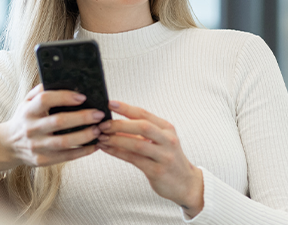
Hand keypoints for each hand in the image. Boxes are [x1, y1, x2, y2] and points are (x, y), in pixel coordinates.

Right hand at [0, 84, 103, 174]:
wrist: (8, 145)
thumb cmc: (24, 119)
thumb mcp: (26, 102)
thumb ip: (41, 91)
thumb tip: (62, 80)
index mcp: (28, 111)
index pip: (45, 100)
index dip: (64, 97)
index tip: (82, 97)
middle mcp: (31, 128)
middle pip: (59, 122)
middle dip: (82, 117)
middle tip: (98, 114)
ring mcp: (36, 146)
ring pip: (64, 142)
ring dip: (84, 136)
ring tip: (98, 130)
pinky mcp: (42, 160)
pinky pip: (65, 157)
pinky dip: (82, 152)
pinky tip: (94, 146)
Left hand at [96, 101, 204, 216]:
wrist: (186, 183)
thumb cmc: (168, 159)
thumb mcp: (161, 141)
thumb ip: (143, 132)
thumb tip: (115, 122)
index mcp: (167, 128)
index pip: (144, 114)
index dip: (126, 108)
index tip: (109, 104)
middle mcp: (168, 140)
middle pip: (143, 127)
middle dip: (120, 124)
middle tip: (102, 125)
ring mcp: (164, 156)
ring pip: (137, 144)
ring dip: (116, 140)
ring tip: (101, 137)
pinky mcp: (157, 171)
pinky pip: (133, 159)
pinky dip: (118, 153)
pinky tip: (107, 149)